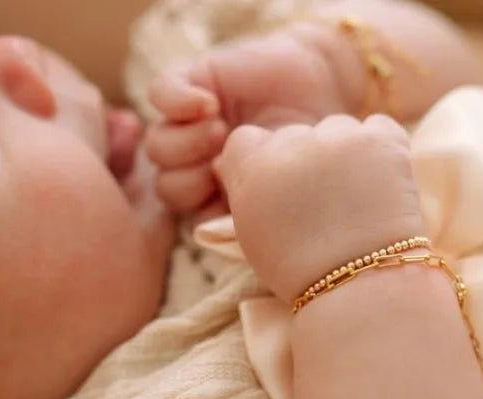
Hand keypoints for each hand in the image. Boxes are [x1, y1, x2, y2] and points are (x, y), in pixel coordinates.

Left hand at [145, 27, 350, 215]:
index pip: (190, 216)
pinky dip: (179, 102)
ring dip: (186, 142)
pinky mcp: (190, 82)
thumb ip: (259, 211)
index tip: (234, 198)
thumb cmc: (316, 141)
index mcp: (222, 192)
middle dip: (191, 180)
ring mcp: (190, 123)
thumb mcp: (294, 183)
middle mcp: (201, 161)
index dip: (205, 211)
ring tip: (221, 128)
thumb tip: (224, 233)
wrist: (326, 83)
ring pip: (156, 146)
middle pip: (167, 186)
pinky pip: (160, 95)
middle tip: (223, 162)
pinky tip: (211, 104)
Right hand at [215, 114, 423, 301]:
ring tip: (360, 198)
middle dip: (310, 161)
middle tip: (330, 203)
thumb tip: (239, 164)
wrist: (361, 288)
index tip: (287, 190)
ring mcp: (338, 139)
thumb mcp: (253, 234)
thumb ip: (245, 191)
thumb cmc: (304, 272)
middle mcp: (291, 144)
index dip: (269, 163)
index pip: (248, 140)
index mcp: (252, 167)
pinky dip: (385, 150)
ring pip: (339, 129)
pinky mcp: (381, 142)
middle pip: (297, 134)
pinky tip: (384, 184)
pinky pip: (381, 128)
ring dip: (348, 153)